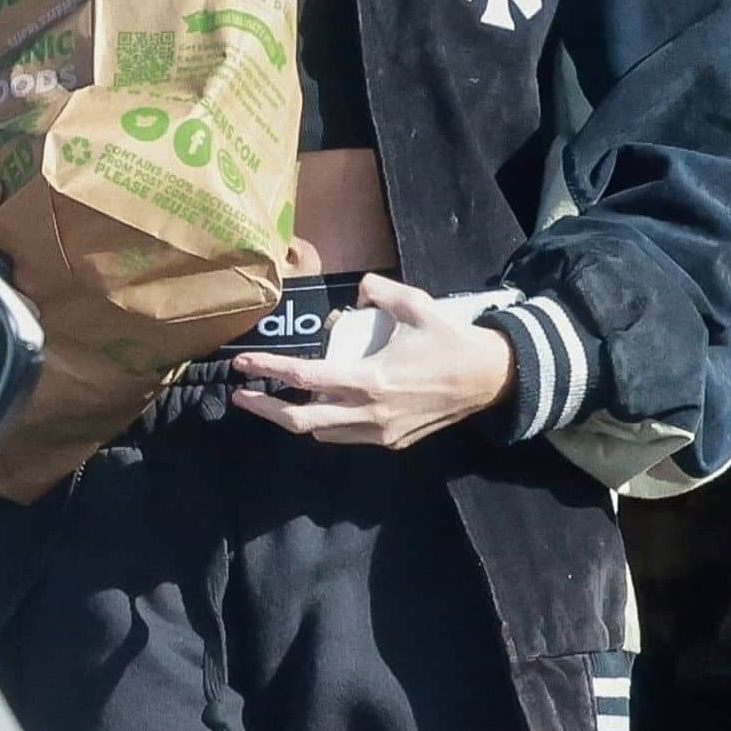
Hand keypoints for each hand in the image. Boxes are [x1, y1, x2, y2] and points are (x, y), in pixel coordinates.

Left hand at [230, 272, 514, 449]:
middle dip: (265, 410)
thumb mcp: (416, 304)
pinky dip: (328, 423)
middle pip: (301, 422)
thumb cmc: (450, 340)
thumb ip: (380, 291)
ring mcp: (381, 433)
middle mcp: (369, 413)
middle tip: (242, 394)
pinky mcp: (393, 442)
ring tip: (279, 399)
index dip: (269, 371)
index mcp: (370, 379)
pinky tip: (322, 404)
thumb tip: (358, 288)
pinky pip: (348, 436)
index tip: (243, 365)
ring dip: (297, 418)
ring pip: (323, 433)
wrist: (489, 379)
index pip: (306, 379)